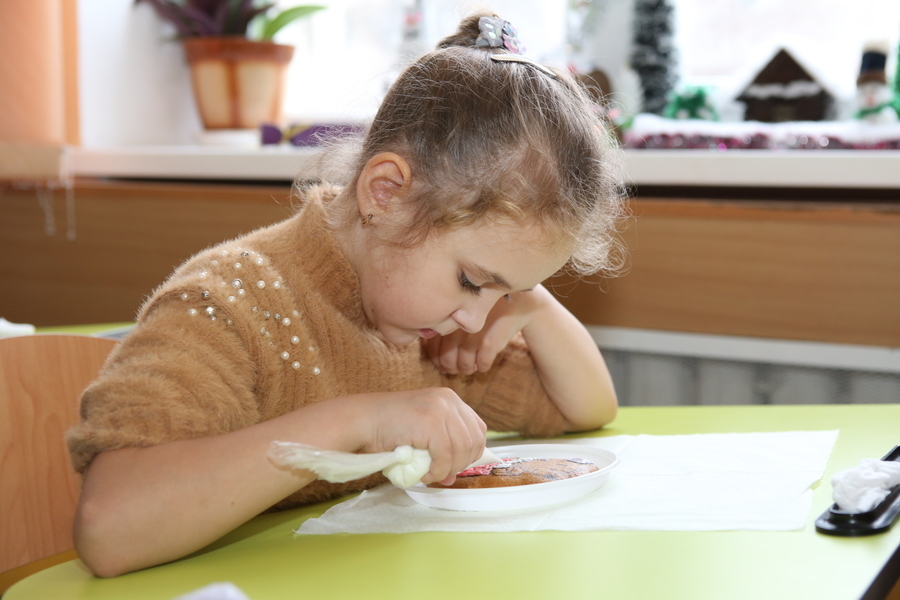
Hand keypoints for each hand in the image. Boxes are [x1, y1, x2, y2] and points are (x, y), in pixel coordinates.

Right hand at [356, 387, 485, 484]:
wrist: (362, 420)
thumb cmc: (387, 429)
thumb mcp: (422, 437)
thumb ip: (441, 451)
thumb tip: (453, 477)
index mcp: (450, 399)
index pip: (478, 429)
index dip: (470, 452)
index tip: (454, 465)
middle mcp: (449, 400)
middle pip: (474, 440)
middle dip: (461, 464)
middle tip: (441, 474)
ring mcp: (441, 408)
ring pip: (462, 449)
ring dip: (448, 469)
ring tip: (430, 475)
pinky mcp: (431, 421)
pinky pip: (446, 455)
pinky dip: (438, 471)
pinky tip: (425, 475)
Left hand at [425, 286, 548, 375]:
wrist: (518, 302)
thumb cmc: (485, 310)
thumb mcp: (463, 313)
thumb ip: (447, 328)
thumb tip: (433, 355)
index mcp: (449, 318)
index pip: (433, 347)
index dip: (437, 360)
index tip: (441, 364)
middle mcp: (458, 326)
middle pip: (447, 359)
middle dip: (450, 368)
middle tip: (455, 369)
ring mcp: (474, 334)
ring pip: (464, 364)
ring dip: (466, 370)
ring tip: (469, 367)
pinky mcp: (490, 341)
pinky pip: (482, 364)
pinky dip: (482, 367)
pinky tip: (483, 364)